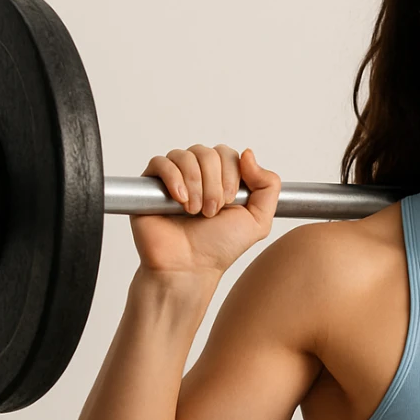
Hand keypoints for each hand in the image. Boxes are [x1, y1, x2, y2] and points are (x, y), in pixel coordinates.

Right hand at [130, 144, 282, 278]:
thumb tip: (248, 153)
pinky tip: (180, 201)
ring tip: (195, 211)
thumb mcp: (258, 219)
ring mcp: (174, 178)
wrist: (188, 267)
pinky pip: (161, 162)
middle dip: (213, 183)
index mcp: (222, 178)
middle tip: (211, 211)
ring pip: (185, 156)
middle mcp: (198, 175)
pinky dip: (174, 179)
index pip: (227, 154)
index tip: (229, 203)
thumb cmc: (219, 247)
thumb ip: (268, 185)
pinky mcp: (151, 184)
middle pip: (207, 152)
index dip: (231, 174)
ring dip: (195, 184)